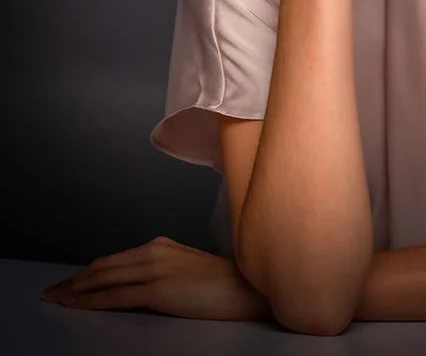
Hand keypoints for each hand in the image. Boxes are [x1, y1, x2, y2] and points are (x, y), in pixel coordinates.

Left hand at [40, 236, 270, 320]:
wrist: (247, 286)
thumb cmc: (223, 282)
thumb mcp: (186, 268)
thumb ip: (162, 270)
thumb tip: (140, 285)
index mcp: (161, 245)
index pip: (114, 259)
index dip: (87, 271)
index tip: (70, 281)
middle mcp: (154, 251)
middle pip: (103, 266)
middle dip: (74, 280)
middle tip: (52, 290)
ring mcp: (155, 269)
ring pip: (103, 279)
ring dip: (76, 290)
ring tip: (57, 298)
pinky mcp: (158, 289)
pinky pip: (115, 296)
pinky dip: (91, 300)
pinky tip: (77, 305)